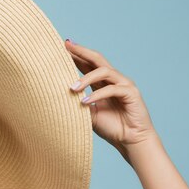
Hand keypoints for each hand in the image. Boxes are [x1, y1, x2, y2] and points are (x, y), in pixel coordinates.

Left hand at [65, 39, 157, 153]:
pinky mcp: (132, 93)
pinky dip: (97, 95)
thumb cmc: (111, 128)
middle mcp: (114, 79)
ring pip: (104, 71)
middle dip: (81, 52)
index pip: (87, 64)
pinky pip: (112, 89)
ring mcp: (124, 84)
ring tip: (72, 88)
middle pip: (97, 59)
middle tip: (67, 46)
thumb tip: (56, 97)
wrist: (131, 142)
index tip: (61, 47)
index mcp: (102, 82)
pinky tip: (85, 103)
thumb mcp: (88, 114)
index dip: (75, 55)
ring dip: (86, 78)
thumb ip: (77, 103)